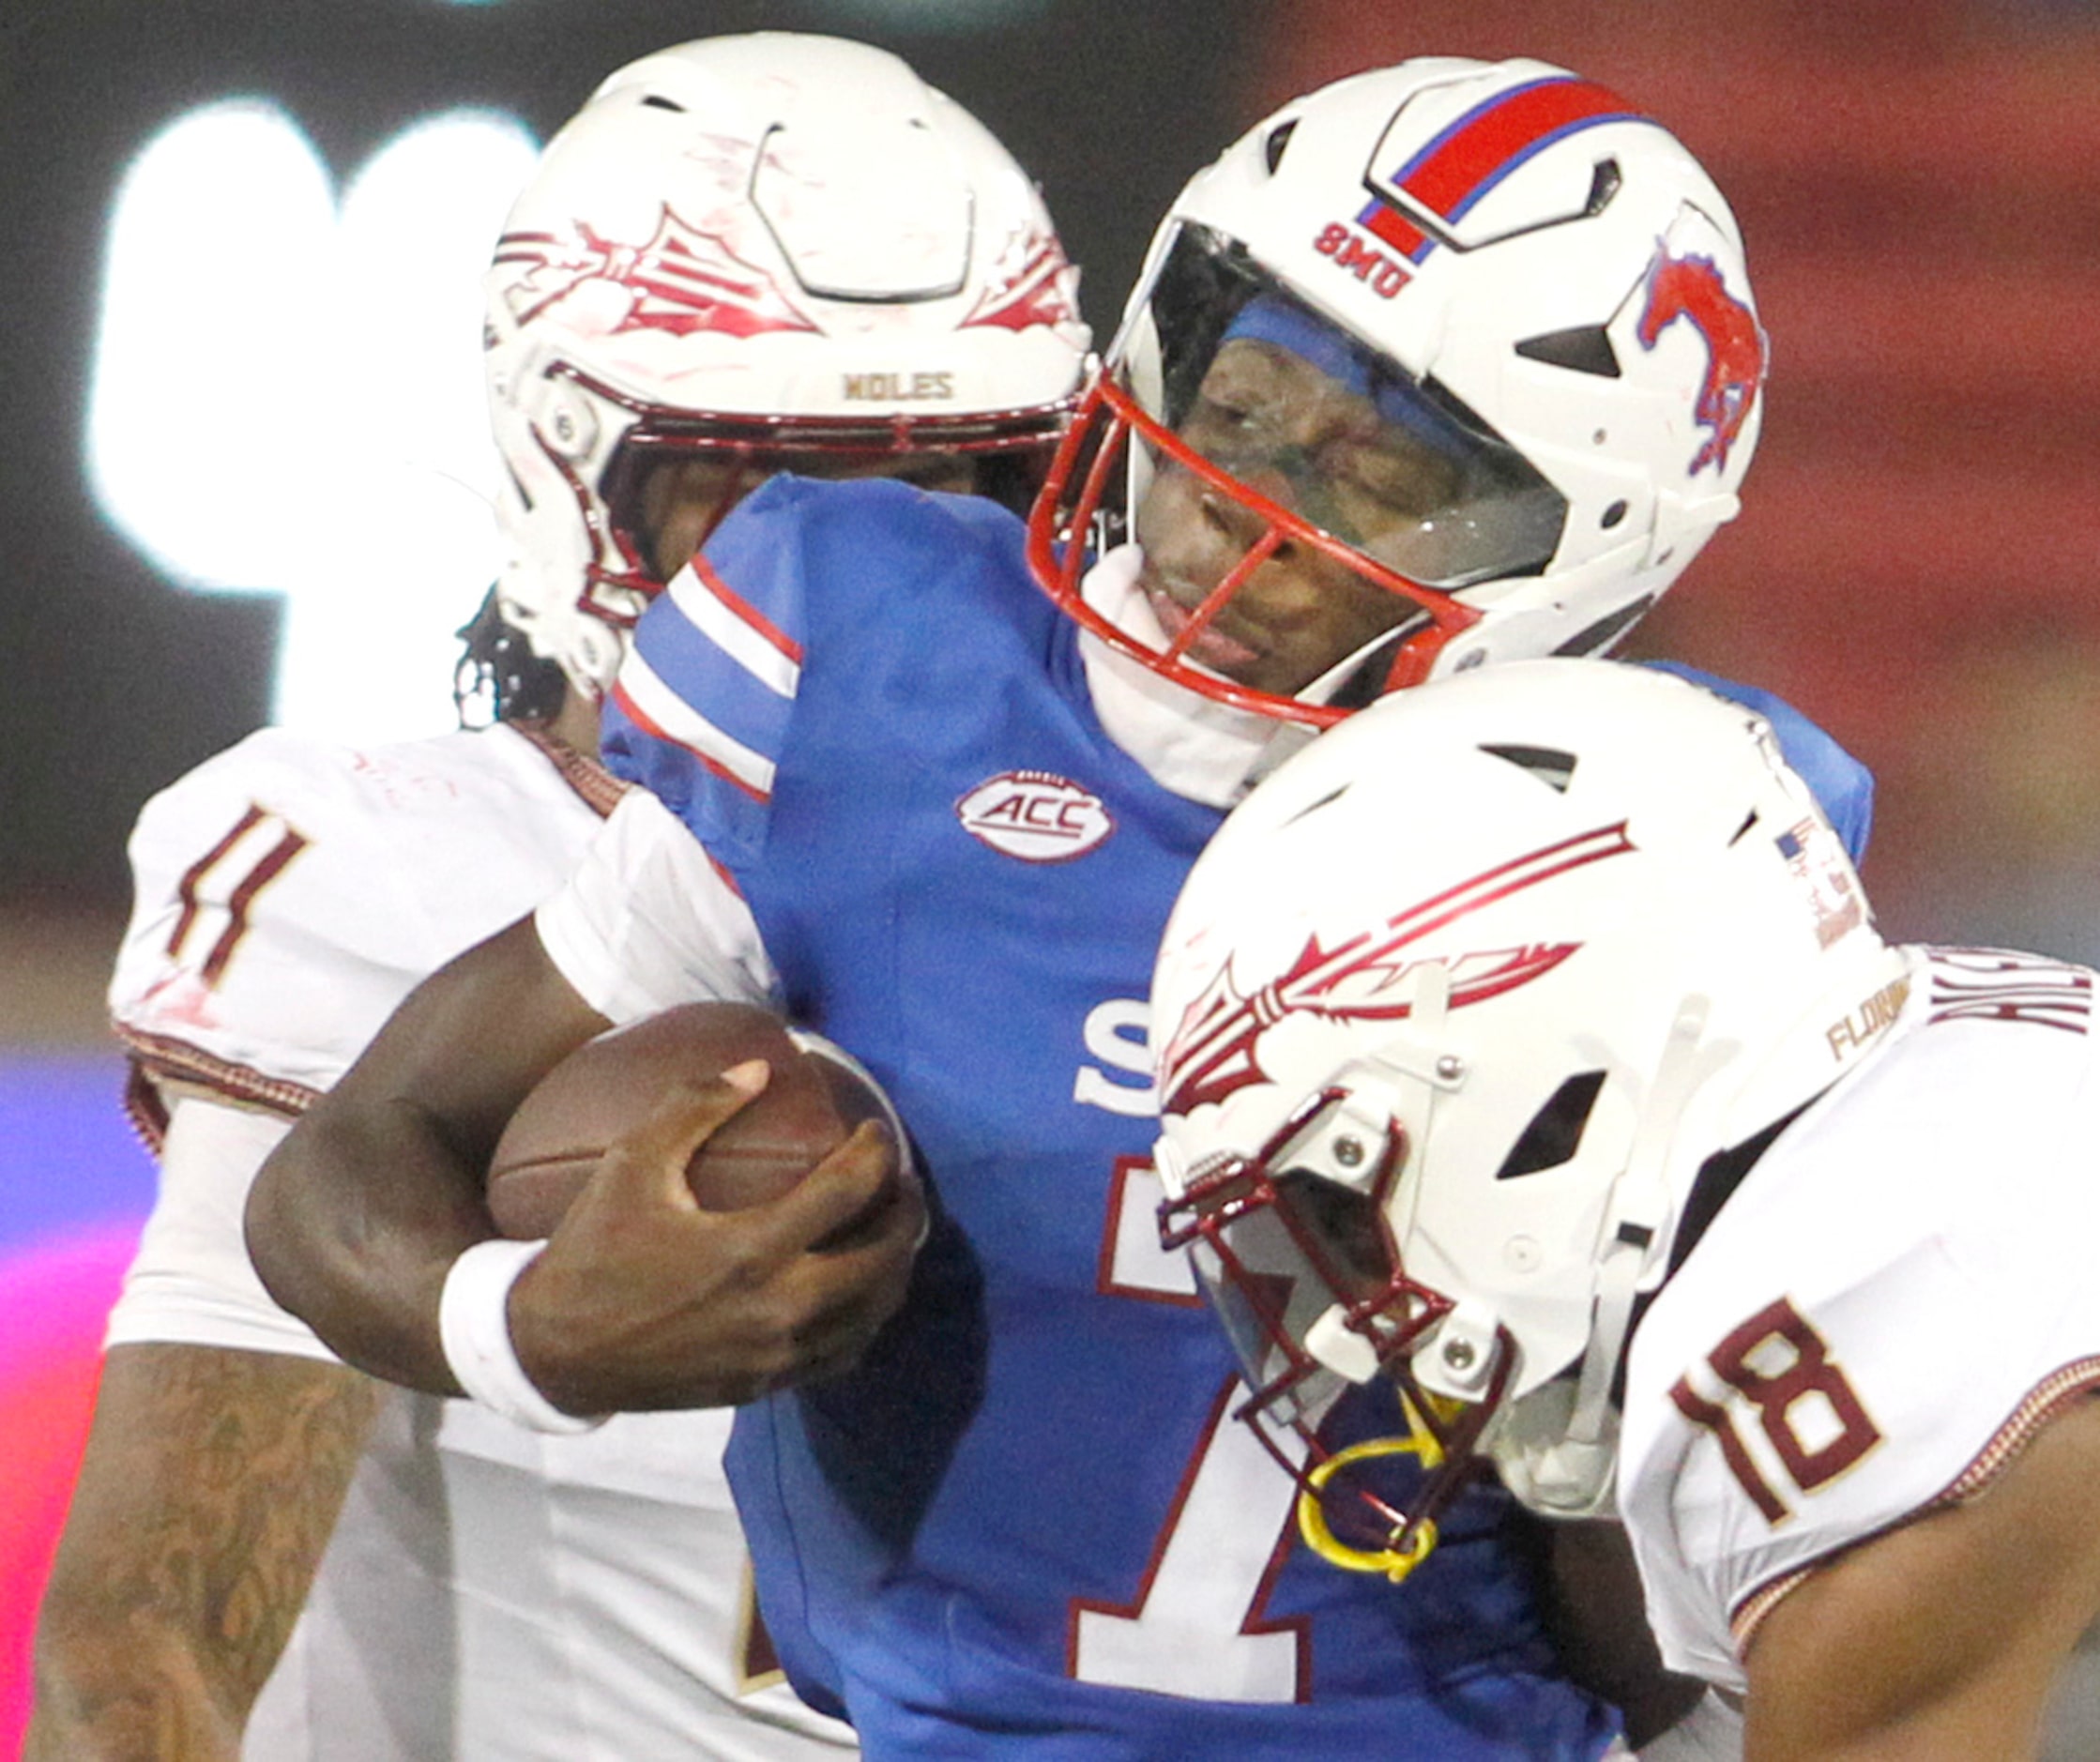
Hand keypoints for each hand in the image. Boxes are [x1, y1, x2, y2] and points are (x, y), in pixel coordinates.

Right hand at [506, 1062, 924, 1412]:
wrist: (554, 1351)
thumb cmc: (594, 1250)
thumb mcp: (631, 1164)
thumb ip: (694, 1106)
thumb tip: (760, 1069)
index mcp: (748, 1250)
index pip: (847, 1194)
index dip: (875, 1154)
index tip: (875, 1132)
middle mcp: (776, 1309)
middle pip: (882, 1260)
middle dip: (905, 1213)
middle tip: (901, 1182)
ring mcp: (776, 1355)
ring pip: (873, 1313)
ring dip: (896, 1266)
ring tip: (892, 1228)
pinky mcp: (766, 1385)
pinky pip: (844, 1352)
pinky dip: (867, 1316)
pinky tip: (861, 1287)